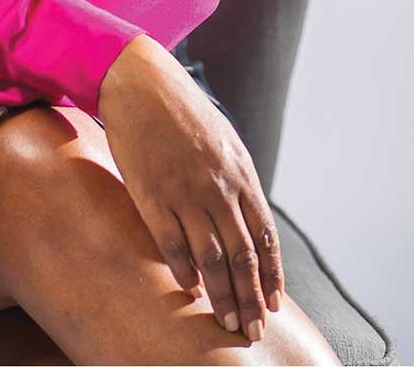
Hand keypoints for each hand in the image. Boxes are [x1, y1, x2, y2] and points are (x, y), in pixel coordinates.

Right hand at [98, 35, 283, 342]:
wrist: (140, 83)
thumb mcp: (223, 140)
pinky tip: (191, 290)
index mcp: (240, 173)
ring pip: (212, 259)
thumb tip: (248, 219)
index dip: (271, 275)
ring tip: (227, 323)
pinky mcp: (152, 194)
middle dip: (251, 299)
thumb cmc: (182, 110)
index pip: (264, 237)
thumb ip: (237, 180)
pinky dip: (184, 272)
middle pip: (242, 256)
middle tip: (252, 331)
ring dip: (223, 296)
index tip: (273, 304)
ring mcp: (185, 192)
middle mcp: (218, 187)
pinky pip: (172, 244)